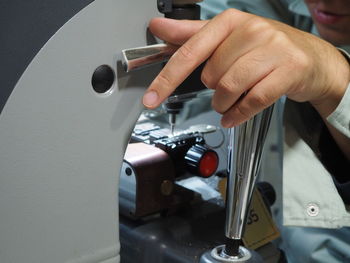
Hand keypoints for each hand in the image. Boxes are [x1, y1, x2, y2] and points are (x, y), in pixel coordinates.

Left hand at [143, 9, 349, 126]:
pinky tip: (234, 116)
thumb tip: (157, 27)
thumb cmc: (263, 48)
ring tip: (229, 101)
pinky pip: (253, 100)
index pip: (190, 51)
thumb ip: (191, 35)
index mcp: (230, 21)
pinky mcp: (289, 70)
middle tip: (224, 86)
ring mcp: (273, 49)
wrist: (310, 58)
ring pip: (229, 88)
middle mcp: (252, 30)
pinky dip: (239, 114)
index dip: (168, 78)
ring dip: (224, 103)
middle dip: (212, 89)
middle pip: (211, 75)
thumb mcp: (226, 38)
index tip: (151, 98)